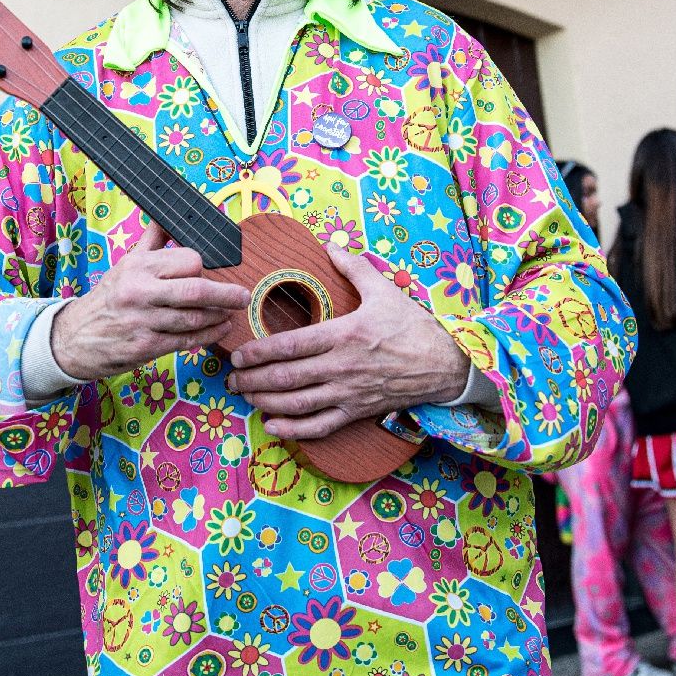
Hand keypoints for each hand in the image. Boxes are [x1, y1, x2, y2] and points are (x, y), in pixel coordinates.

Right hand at [51, 221, 248, 379]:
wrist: (75, 338)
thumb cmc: (108, 298)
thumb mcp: (126, 263)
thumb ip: (152, 240)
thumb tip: (169, 216)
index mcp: (139, 267)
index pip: (188, 261)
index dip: (202, 267)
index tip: (205, 273)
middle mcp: (141, 292)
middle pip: (196, 290)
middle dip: (226, 294)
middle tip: (243, 296)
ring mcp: (144, 321)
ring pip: (195, 318)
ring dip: (219, 316)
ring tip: (230, 313)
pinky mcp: (146, 347)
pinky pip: (186, 341)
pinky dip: (208, 336)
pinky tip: (219, 330)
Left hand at [226, 244, 470, 438]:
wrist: (445, 364)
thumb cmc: (413, 327)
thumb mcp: (384, 290)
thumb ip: (354, 267)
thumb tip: (331, 245)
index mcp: (343, 334)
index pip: (290, 345)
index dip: (258, 352)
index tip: (238, 354)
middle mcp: (341, 367)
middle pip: (286, 377)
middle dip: (252, 380)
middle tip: (230, 379)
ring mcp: (348, 393)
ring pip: (297, 404)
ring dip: (265, 402)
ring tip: (245, 397)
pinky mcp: (357, 411)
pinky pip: (319, 426)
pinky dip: (292, 430)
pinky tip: (272, 425)